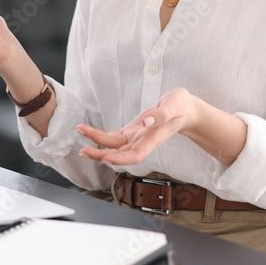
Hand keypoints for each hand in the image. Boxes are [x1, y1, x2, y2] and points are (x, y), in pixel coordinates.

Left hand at [77, 88, 197, 165]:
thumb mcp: (175, 105)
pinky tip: (89, 132)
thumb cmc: (181, 106)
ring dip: (97, 143)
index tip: (105, 157)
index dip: (120, 159)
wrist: (184, 110)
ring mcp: (137, 137)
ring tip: (80, 132)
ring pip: (114, 146)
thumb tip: (146, 121)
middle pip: (120, 154)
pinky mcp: (133, 131)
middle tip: (83, 151)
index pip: (135, 155)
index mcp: (154, 138)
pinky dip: (102, 136)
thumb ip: (161, 114)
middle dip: (100, 154)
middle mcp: (143, 141)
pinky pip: (115, 138)